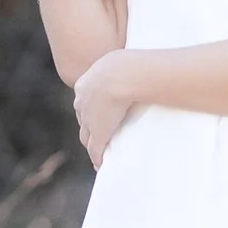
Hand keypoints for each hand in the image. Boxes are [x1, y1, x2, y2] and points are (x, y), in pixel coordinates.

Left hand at [72, 49, 138, 169]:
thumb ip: (129, 67)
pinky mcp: (99, 133)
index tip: (97, 115)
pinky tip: (100, 165)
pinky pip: (95, 150)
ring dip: (92, 145)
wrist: (121, 74)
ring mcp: (89, 119)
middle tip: (95, 135)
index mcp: (85, 85)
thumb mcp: (123, 62)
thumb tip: (145, 64)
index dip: (90, 110)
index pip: (84, 102)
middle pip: (83, 120)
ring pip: (87, 137)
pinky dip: (97, 158)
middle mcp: (82, 103)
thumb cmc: (128, 63)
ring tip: (97, 153)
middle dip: (88, 128)